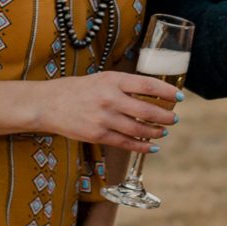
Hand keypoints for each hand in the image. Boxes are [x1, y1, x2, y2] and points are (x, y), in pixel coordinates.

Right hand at [32, 69, 180, 151]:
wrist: (48, 104)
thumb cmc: (77, 89)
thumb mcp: (102, 79)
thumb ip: (124, 85)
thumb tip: (152, 93)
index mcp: (113, 80)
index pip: (147, 85)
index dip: (166, 92)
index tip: (179, 97)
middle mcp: (110, 99)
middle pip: (147, 110)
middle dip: (166, 116)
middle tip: (174, 118)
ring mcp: (104, 119)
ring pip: (139, 129)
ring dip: (156, 132)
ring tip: (163, 131)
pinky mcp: (97, 135)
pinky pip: (126, 143)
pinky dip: (142, 146)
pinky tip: (152, 147)